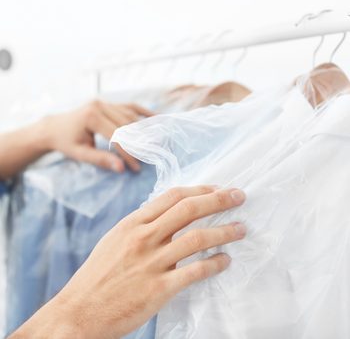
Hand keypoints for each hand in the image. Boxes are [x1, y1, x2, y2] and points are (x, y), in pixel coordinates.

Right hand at [10, 186, 245, 338]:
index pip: (172, 196)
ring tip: (241, 228)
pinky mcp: (159, 289)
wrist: (79, 311)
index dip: (199, 189)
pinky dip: (215, 264)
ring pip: (197, 238)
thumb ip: (141, 225)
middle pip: (189, 209)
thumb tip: (167, 212)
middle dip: (218, 199)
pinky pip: (195, 271)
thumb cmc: (98, 274)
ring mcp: (152, 263)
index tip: (216, 188)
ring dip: (224, 231)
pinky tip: (225, 260)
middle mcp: (144, 238)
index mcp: (133, 223)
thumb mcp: (116, 239)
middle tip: (238, 196)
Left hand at [43, 100, 153, 171]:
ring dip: (143, 128)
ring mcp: (104, 102)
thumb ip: (101, 160)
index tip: (136, 167)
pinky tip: (156, 117)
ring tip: (156, 141)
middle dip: (138, 142)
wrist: (54, 127)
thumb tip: (121, 168)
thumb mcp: (81, 154)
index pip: (117, 137)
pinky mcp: (108, 103)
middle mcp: (100, 105)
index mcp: (92, 117)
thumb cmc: (67, 142)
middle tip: (149, 156)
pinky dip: (142, 112)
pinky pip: (129, 106)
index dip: (128, 153)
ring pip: (130, 115)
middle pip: (127, 125)